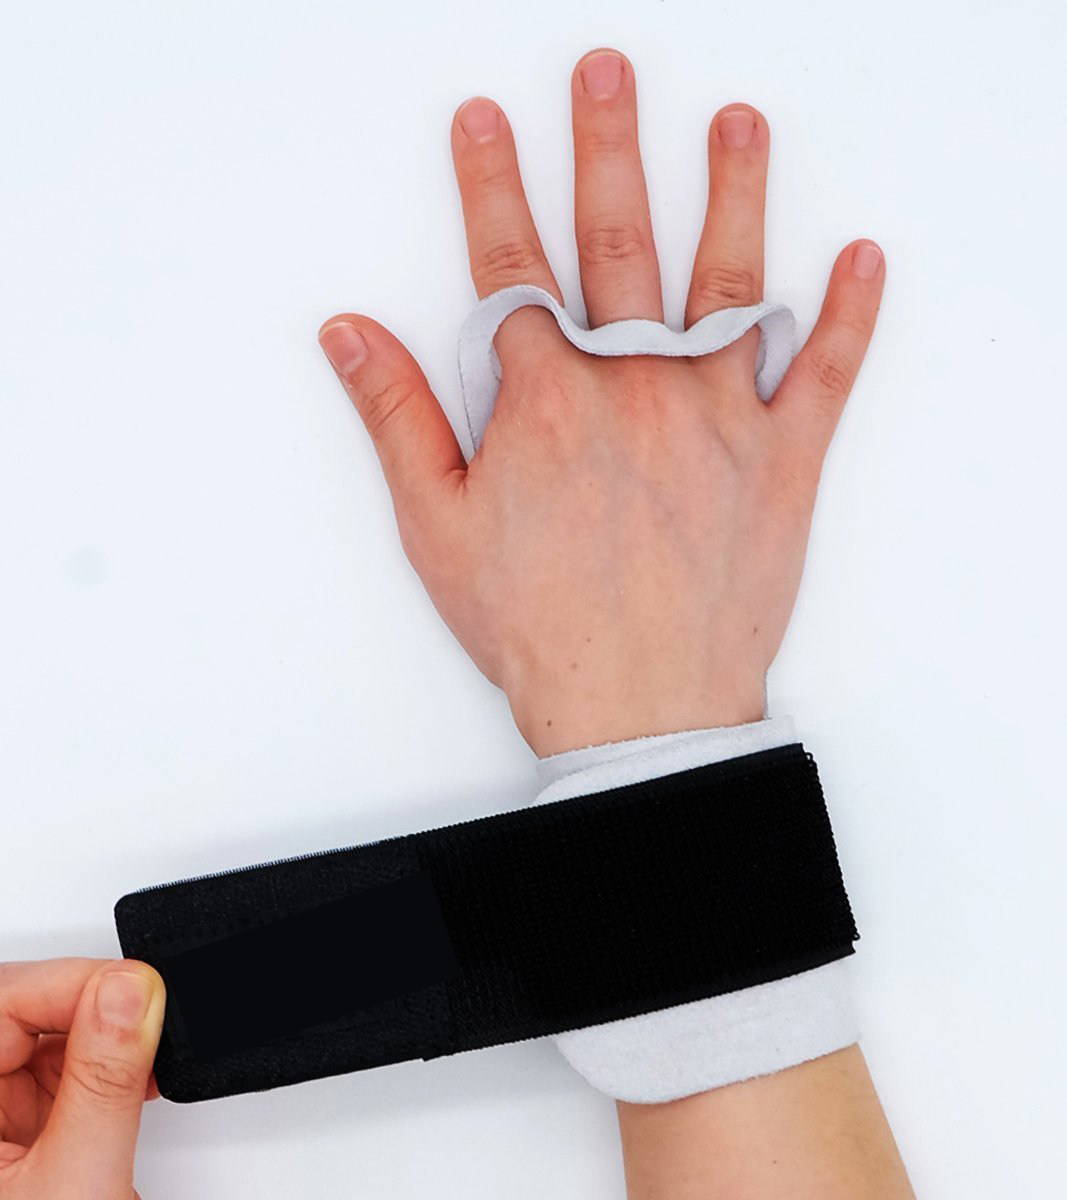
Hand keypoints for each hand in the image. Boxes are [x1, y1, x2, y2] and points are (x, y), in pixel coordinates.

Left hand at [0, 958, 164, 1198]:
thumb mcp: (77, 1182)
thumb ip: (104, 1081)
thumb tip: (131, 988)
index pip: (5, 1001)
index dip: (76, 984)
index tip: (139, 991)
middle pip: (29, 1009)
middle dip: (98, 1005)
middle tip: (149, 1018)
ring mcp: (0, 1121)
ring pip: (52, 1035)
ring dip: (110, 1038)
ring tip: (148, 1059)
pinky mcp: (28, 1136)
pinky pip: (68, 1071)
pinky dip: (111, 1068)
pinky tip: (138, 1082)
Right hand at [318, 47, 884, 755]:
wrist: (636, 705)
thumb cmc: (536, 626)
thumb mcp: (438, 528)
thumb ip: (396, 418)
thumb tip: (350, 335)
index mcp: (547, 400)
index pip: (510, 264)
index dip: (491, 185)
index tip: (486, 122)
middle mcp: (634, 387)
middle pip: (618, 242)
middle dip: (606, 147)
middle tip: (607, 72)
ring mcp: (715, 417)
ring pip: (727, 281)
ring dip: (733, 193)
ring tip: (737, 125)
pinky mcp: (781, 461)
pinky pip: (822, 372)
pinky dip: (848, 314)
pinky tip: (861, 260)